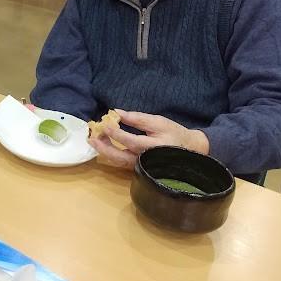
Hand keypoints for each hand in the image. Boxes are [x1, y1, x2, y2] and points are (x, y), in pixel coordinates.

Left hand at [87, 109, 208, 169]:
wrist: (189, 150)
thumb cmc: (173, 133)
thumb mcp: (158, 122)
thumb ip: (137, 118)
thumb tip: (116, 112)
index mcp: (154, 147)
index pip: (132, 142)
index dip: (117, 134)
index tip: (105, 124)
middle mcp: (147, 160)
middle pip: (121, 157)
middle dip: (104, 148)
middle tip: (92, 137)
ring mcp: (142, 166)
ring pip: (119, 162)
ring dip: (104, 151)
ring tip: (93, 140)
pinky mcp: (139, 168)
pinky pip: (122, 163)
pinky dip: (110, 154)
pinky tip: (102, 145)